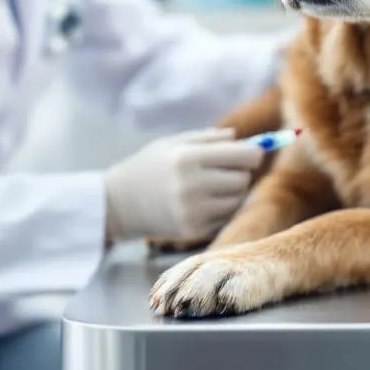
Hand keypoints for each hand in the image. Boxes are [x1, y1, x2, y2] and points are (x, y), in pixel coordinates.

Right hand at [103, 128, 263, 241]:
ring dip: (232, 192)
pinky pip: (225, 217)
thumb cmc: (146, 167)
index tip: (253, 153)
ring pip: (237, 200)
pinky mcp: (192, 231)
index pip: (243, 155)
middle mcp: (193, 185)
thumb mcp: (171, 143)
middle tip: (225, 170)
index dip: (254, 153)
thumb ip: (208, 138)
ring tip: (212, 186)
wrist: (116, 204)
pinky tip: (202, 203)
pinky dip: (221, 209)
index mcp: (188, 158)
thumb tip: (242, 139)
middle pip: (243, 179)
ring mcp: (193, 211)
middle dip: (240, 172)